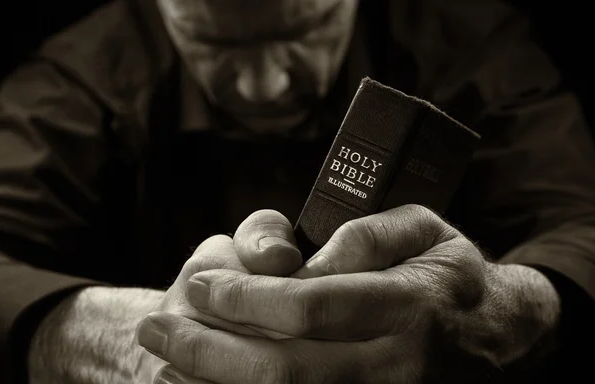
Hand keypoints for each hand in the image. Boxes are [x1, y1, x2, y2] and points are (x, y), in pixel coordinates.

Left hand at [140, 205, 560, 382]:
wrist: (498, 337)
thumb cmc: (450, 273)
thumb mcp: (424, 228)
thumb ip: (367, 235)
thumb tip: (305, 263)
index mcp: (409, 306)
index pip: (308, 308)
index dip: (243, 300)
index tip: (200, 285)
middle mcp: (395, 366)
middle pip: (281, 371)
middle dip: (205, 351)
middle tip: (156, 325)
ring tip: (165, 364)